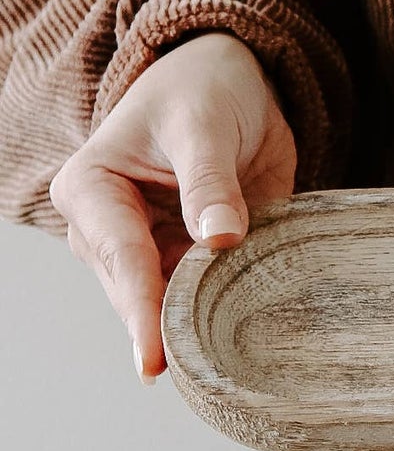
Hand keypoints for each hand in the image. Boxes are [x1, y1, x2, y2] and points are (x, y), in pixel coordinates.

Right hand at [47, 31, 296, 382]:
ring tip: (227, 360)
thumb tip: (220, 239)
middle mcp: (108, 227)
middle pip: (138, 291)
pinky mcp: (187, 255)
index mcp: (91, 189)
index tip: (154, 360)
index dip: (141, 309)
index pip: (120, 256)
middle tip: (204, 370)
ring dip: (199, 324)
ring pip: (169, 300)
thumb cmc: (199, 91)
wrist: (227, 79)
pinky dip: (225, 308)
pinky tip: (246, 334)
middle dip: (170, 328)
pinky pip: (204, 291)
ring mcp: (149, 247)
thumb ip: (211, 182)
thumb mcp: (203, 125)